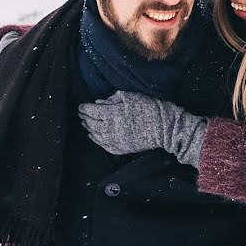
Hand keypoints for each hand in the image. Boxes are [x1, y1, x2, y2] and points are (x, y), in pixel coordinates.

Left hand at [77, 90, 206, 166]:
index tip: (81, 106)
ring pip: (95, 134)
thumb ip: (114, 98)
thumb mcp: (132, 97)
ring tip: (85, 123)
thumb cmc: (150, 108)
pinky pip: (103, 145)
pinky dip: (95, 140)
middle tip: (81, 114)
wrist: (164, 128)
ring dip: (88, 128)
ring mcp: (115, 140)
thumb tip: (99, 102)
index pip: (92, 110)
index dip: (84, 108)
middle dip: (85, 117)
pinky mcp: (120, 148)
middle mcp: (112, 127)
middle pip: (92, 123)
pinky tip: (93, 135)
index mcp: (114, 112)